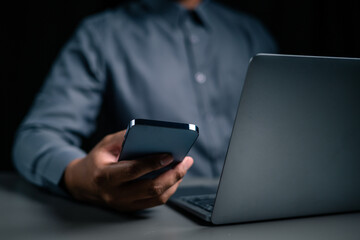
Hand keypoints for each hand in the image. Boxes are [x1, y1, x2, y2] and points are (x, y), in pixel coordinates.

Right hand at [63, 130, 192, 211]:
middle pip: (151, 188)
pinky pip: (155, 201)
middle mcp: (115, 194)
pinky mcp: (130, 208)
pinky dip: (168, 189)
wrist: (82, 184)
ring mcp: (123, 204)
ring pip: (156, 198)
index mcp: (105, 176)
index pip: (133, 171)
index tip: (170, 154)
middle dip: (173, 174)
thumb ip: (125, 138)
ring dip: (174, 182)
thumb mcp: (105, 144)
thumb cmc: (97, 160)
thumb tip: (151, 133)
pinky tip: (174, 176)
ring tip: (184, 167)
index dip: (153, 163)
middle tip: (186, 161)